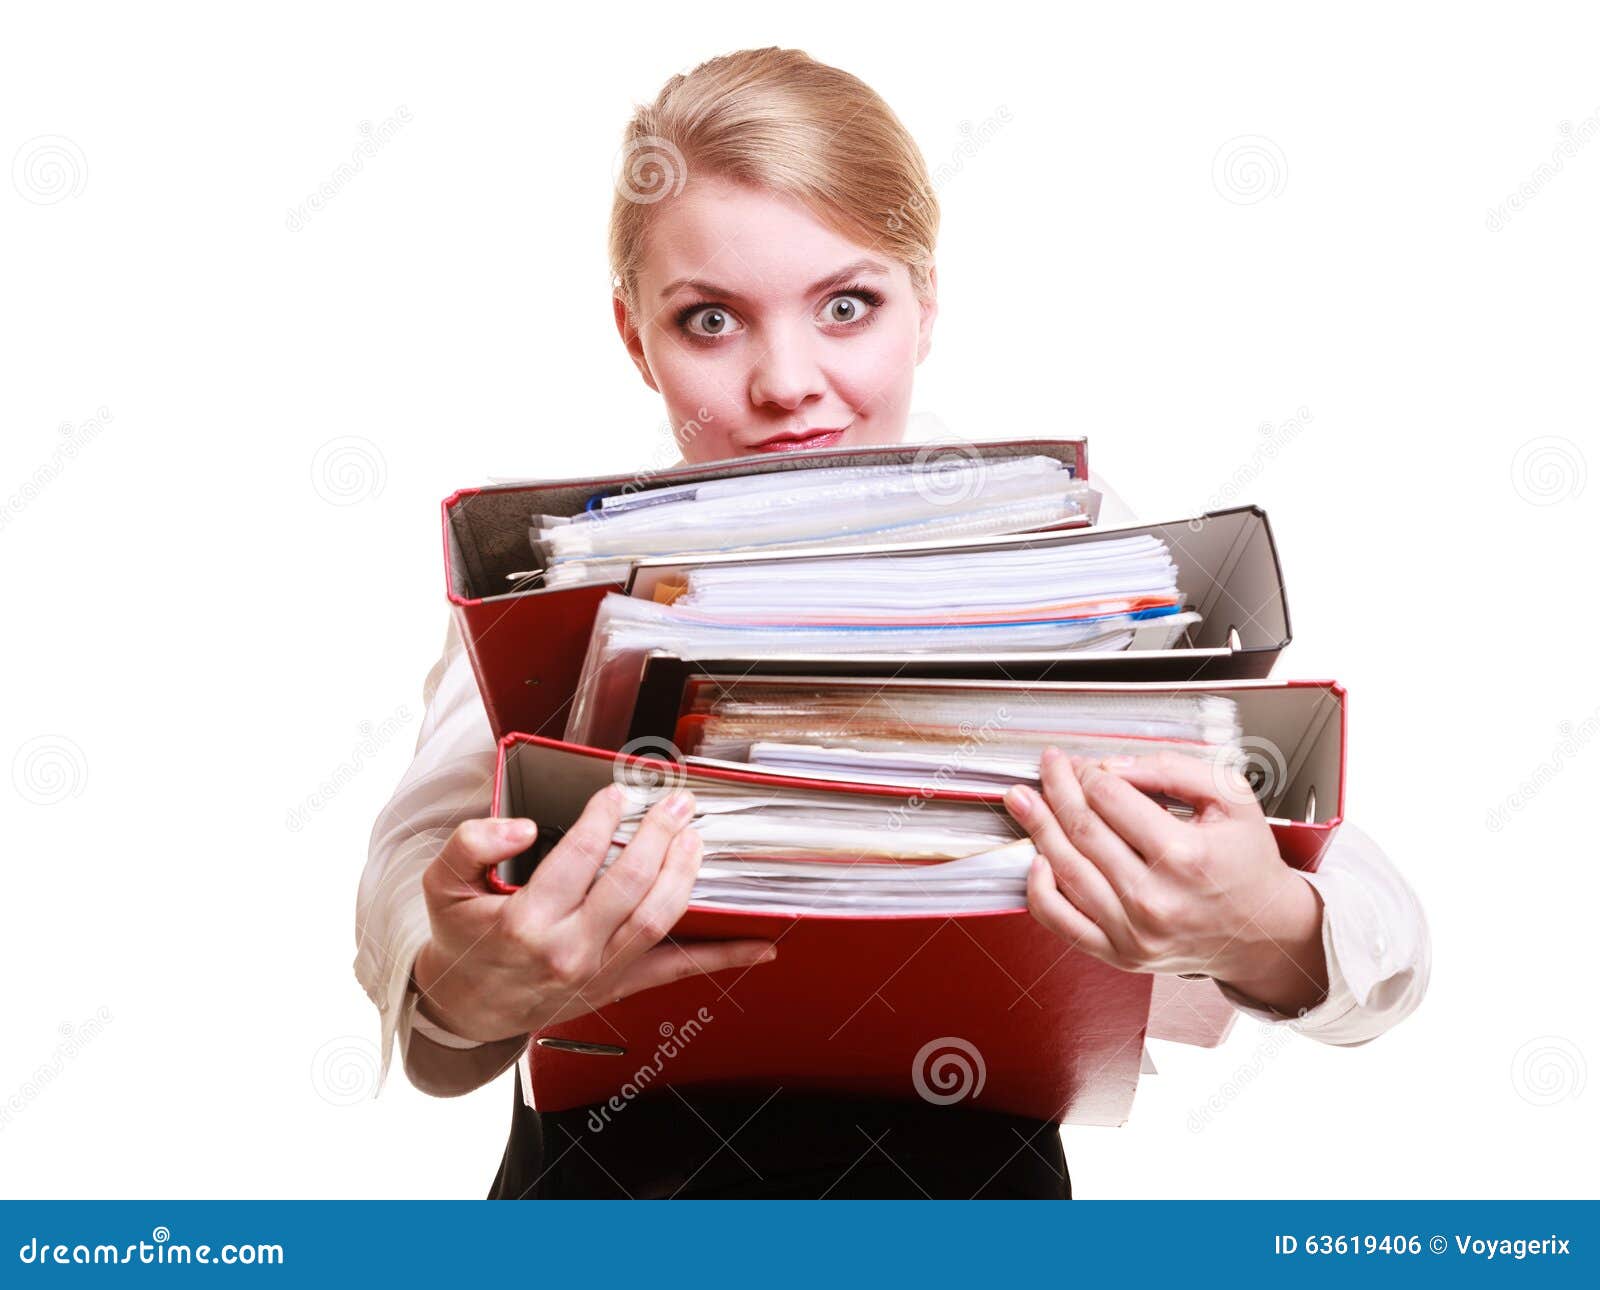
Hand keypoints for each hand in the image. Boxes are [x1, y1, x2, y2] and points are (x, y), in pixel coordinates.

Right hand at [410, 784, 776, 1042]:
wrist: (468, 1008)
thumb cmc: (462, 940)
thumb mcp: (441, 885)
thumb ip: (472, 843)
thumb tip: (523, 827)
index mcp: (525, 923)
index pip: (579, 857)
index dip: (604, 817)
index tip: (618, 791)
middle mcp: (568, 951)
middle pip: (630, 883)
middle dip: (659, 835)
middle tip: (675, 802)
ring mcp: (600, 972)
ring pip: (658, 918)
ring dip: (685, 873)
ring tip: (694, 836)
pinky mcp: (621, 986)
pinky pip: (679, 970)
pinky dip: (723, 956)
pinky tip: (759, 946)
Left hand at [1004, 746, 1327, 1014]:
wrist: (1264, 932)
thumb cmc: (1246, 861)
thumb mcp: (1231, 798)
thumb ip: (1173, 769)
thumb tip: (1114, 765)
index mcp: (1185, 854)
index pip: (1110, 798)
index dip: (1089, 772)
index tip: (1083, 762)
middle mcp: (1154, 897)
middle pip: (1082, 829)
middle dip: (1056, 788)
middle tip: (1047, 767)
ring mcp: (1133, 931)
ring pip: (1065, 868)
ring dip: (1036, 826)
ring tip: (1022, 799)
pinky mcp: (1119, 954)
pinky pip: (1061, 920)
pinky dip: (1038, 888)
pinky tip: (1035, 859)